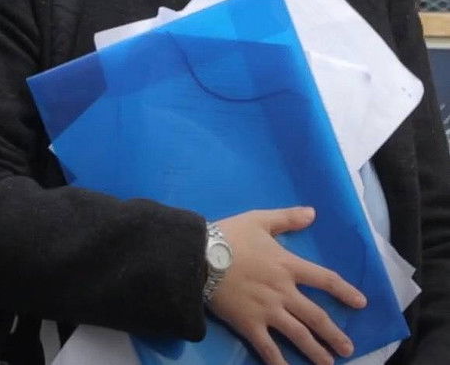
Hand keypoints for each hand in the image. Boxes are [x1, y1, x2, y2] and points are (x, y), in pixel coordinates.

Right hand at [207, 207, 366, 364]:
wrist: (201, 256)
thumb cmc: (231, 236)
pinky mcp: (249, 325)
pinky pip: (268, 349)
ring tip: (330, 364)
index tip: (361, 303)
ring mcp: (267, 311)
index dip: (345, 291)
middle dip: (334, 334)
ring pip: (298, 335)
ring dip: (316, 351)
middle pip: (316, 316)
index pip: (325, 279)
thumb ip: (288, 218)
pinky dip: (280, 363)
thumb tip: (313, 213)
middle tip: (349, 349)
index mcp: (288, 265)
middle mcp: (283, 291)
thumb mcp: (260, 219)